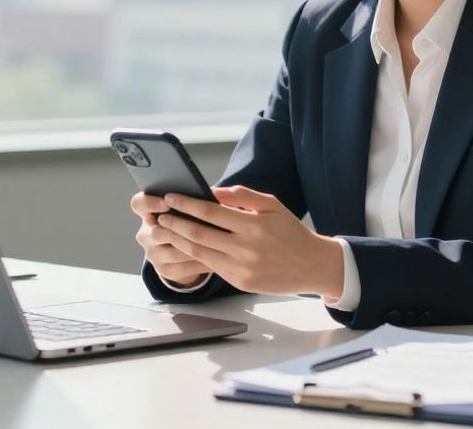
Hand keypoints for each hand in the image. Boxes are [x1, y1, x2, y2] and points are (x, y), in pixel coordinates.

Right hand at [130, 191, 210, 287]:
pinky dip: (199, 263)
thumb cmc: (188, 219)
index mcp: (146, 212)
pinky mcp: (163, 270)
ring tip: (214, 243)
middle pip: (156, 232)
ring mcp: (152, 254)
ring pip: (172, 252)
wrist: (183, 251)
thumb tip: (211, 195)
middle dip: (178, 230)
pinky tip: (216, 259)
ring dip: (194, 247)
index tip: (166, 202)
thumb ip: (192, 199)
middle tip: (197, 226)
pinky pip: (182, 268)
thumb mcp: (185, 207)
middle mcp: (145, 234)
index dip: (150, 203)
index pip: (138, 204)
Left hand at [155, 186, 344, 300]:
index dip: (186, 204)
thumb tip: (212, 191)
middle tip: (160, 215)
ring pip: (200, 253)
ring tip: (166, 230)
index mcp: (253, 225)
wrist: (312, 266)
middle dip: (175, 223)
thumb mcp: (272, 205)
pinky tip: (185, 246)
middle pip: (199, 234)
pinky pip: (212, 267)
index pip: (210, 212)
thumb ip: (242, 196)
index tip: (171, 197)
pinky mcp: (240, 282)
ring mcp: (242, 268)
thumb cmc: (291, 232)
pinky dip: (195, 255)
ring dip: (179, 240)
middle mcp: (245, 248)